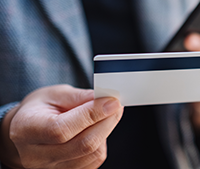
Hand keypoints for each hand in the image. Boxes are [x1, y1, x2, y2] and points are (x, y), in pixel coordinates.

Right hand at [0, 85, 122, 168]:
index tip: (112, 102)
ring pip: (92, 154)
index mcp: (27, 129)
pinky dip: (102, 143)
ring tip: (106, 115)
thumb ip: (79, 96)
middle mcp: (35, 155)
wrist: (26, 130)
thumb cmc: (39, 109)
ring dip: (106, 131)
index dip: (92, 115)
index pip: (62, 129)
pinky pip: (93, 161)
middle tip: (117, 105)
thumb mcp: (54, 94)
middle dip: (107, 122)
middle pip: (82, 144)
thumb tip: (105, 98)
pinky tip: (98, 129)